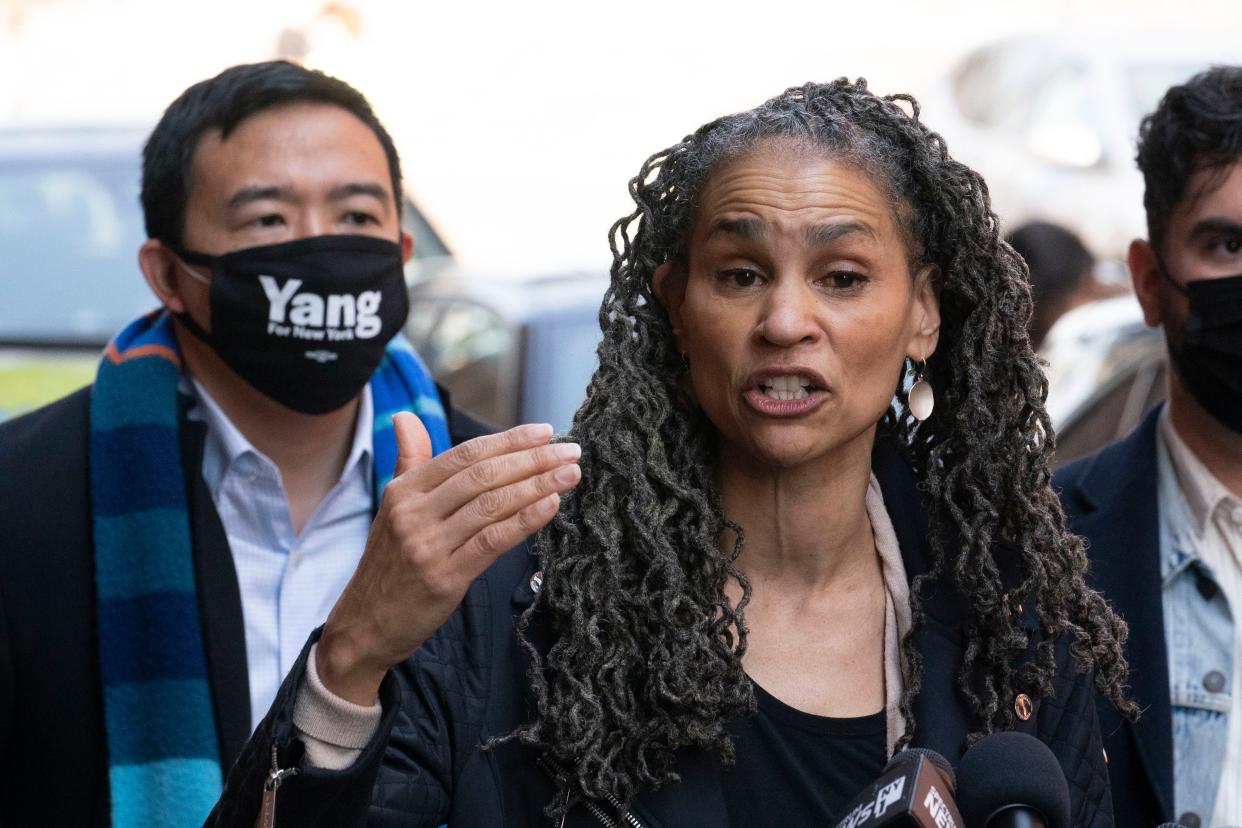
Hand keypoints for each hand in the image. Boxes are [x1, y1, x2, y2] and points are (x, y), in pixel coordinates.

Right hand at [316, 412, 579, 703]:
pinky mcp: (444, 578)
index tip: (545, 431)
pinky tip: (551, 506)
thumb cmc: (388, 565)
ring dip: (537, 486)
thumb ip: (409, 462)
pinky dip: (525, 520)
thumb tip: (405, 416)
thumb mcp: (391, 509)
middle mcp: (413, 513)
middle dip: (533, 459)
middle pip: (483, 475)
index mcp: (404, 491)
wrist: (364, 626)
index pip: (465, 454)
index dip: (508, 440)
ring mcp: (428, 546)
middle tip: (570, 450)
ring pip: (492, 505)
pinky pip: (492, 542)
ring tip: (571, 474)